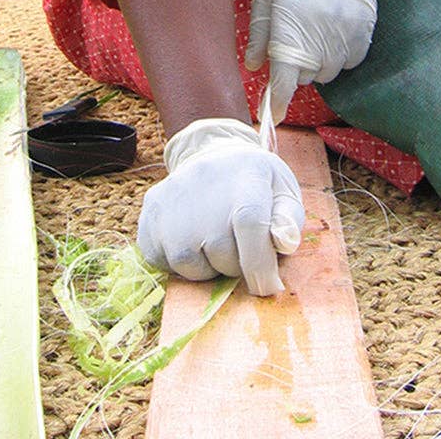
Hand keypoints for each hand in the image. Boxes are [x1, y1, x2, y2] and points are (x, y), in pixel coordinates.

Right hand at [137, 118, 303, 295]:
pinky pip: (161, 261)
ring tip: (214, 245)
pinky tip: (192, 243)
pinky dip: (178, 265)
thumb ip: (289, 219)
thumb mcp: (282, 191)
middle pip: (221, 251)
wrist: (213, 155)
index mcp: (245, 175)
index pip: (251, 223)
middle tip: (238, 248)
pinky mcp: (150, 213)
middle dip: (235, 265)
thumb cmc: (254, 184)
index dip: (260, 263)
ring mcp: (172, 198)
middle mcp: (203, 184)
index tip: (268, 285)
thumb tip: (284, 241)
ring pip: (189, 265)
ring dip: (206, 267)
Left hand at [246, 0, 385, 122]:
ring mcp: (345, 32)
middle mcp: (320, 31)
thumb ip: (259, 32)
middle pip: (305, 77)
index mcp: (290, 20)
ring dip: (317, 63)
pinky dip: (339, 56)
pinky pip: (350, 62)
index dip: (278, 100)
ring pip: (328, 72)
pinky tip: (332, 32)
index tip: (274, 115)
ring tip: (312, 34)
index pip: (284, 76)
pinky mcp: (364, 31)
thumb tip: (254, 66)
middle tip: (292, 43)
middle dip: (294, 69)